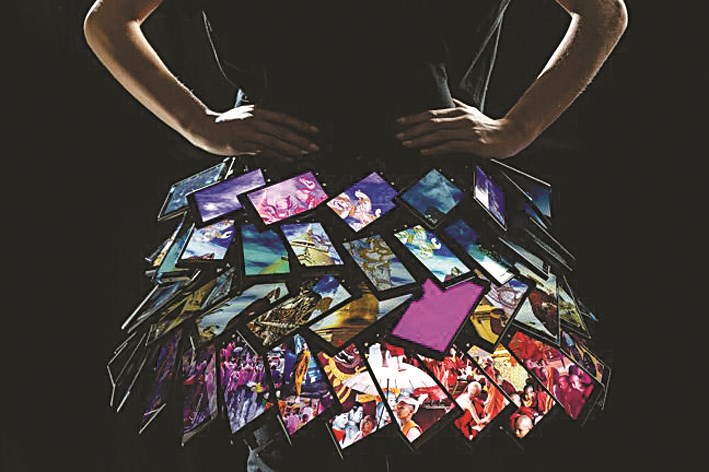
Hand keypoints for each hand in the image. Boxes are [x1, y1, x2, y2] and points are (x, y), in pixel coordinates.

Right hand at [189, 105, 319, 161]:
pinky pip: (264, 150)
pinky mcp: (242, 144)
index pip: (284, 118)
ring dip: (291, 148)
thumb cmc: (224, 124)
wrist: (203, 127)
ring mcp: (248, 132)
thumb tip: (277, 134)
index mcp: (257, 112)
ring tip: (303, 153)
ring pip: (275, 141)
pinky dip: (278, 155)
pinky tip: (287, 159)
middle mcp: (254, 120)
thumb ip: (260, 124)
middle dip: (301, 139)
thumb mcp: (244, 117)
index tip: (314, 131)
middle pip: (282, 131)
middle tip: (313, 146)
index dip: (300, 125)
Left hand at [395, 99, 530, 158]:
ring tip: (407, 144)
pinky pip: (449, 145)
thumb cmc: (489, 126)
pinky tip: (424, 151)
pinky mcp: (472, 143)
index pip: (432, 113)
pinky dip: (435, 148)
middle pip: (432, 123)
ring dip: (420, 140)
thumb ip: (458, 107)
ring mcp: (466, 131)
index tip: (400, 122)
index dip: (414, 118)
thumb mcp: (472, 113)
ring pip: (438, 134)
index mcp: (459, 111)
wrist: (509, 135)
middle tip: (399, 135)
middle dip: (413, 129)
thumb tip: (448, 101)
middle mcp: (461, 119)